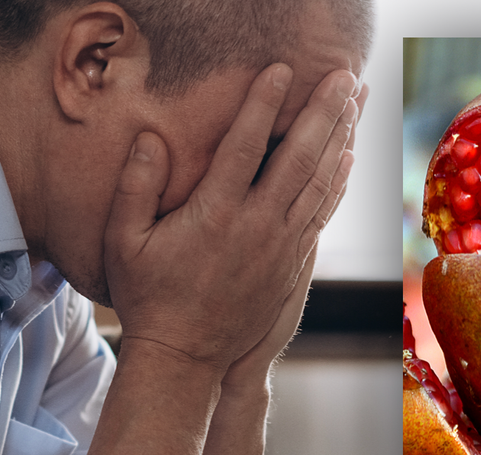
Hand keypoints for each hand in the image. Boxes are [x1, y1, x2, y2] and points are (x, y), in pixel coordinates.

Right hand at [102, 64, 359, 371]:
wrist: (186, 358)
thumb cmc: (148, 297)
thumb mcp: (124, 243)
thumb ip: (134, 188)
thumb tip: (148, 137)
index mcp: (215, 214)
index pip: (244, 146)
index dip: (264, 105)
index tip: (282, 70)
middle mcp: (257, 227)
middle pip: (299, 158)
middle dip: (324, 112)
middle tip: (343, 75)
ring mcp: (280, 247)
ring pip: (320, 183)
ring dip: (340, 139)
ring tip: (355, 103)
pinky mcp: (292, 266)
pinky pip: (322, 214)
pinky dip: (337, 182)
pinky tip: (348, 157)